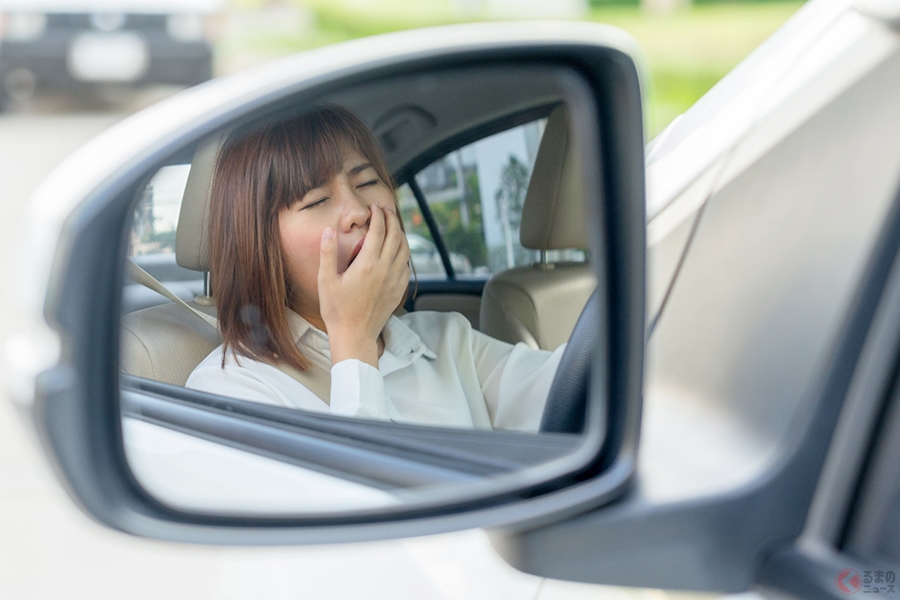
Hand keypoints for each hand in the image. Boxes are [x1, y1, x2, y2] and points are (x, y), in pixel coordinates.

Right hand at [317, 204, 409, 367]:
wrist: (355, 335)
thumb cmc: (337, 310)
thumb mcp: (326, 280)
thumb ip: (327, 253)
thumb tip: (328, 230)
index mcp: (368, 264)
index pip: (379, 230)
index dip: (378, 215)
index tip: (374, 207)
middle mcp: (386, 270)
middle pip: (396, 235)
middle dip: (392, 218)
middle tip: (385, 210)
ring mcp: (395, 280)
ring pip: (405, 249)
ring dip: (401, 233)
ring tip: (393, 225)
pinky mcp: (399, 290)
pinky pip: (406, 265)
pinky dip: (403, 252)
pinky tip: (396, 250)